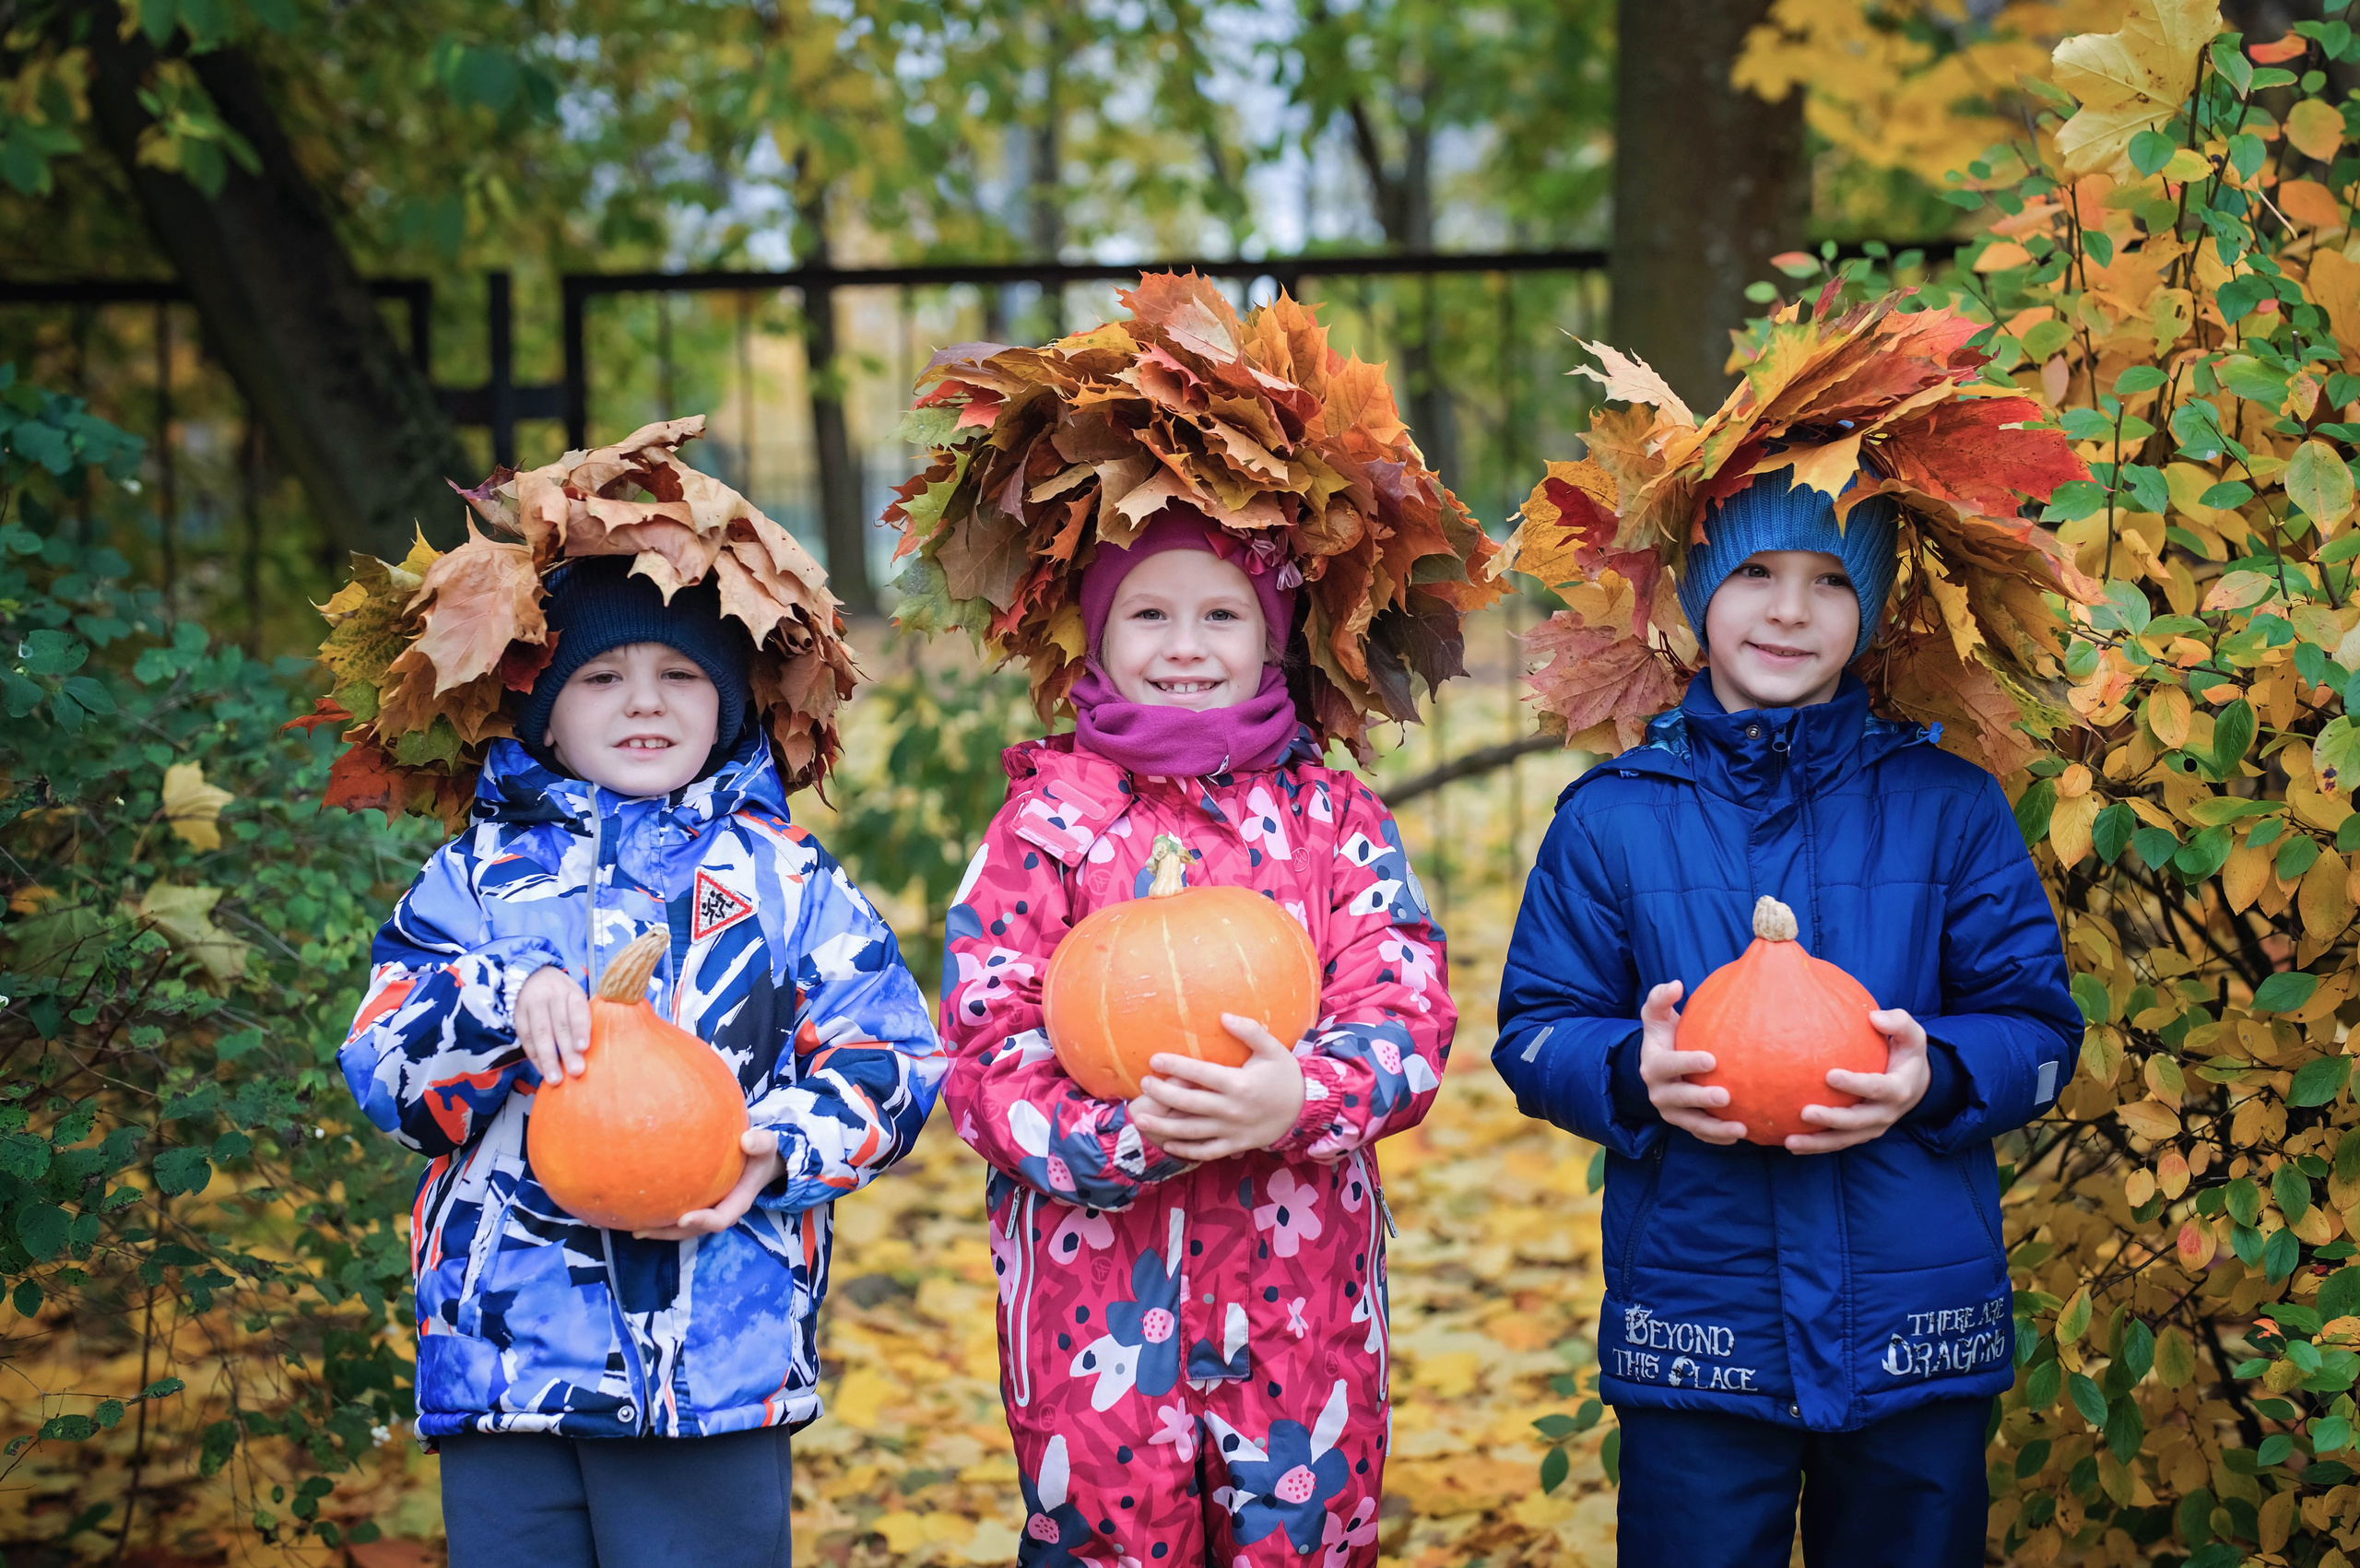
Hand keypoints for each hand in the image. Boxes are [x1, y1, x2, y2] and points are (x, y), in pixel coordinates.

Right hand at [516, 965, 589, 1082]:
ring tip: (555, 1078)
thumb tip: (591, 1050)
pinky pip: (525, 1038)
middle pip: (559, 1025)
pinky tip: (542, 1070)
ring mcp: (532, 1005)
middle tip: (575, 1071)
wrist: (532, 976)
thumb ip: (582, 1018)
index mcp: (571, 992)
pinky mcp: (518, 1016)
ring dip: (548, 1058)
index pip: (577, 1010)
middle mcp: (551, 996)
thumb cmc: (563, 994)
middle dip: (567, 1050)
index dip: (580, 1029)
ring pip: (540, 1034)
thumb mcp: (576, 997)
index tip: (583, 1048)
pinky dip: (534, 1056)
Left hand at [632, 1129, 787, 1238]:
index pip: (720, 1219)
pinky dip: (661, 1216)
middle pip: (695, 1230)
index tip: (682, 1219)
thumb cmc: (761, 1152)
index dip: (702, 1221)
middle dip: (671, 1233)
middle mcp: (722, 1211)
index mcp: (738, 1202)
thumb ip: (761, 1142)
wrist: (759, 1160)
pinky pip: (679, 1214)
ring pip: (684, 1228)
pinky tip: (639, 1211)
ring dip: (661, 1231)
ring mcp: (709, 1209)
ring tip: (635, 1228)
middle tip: (646, 1230)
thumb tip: (746, 1140)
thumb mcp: (767, 1145)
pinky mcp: (700, 1204)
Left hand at [1128, 1014, 1306, 1161]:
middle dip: (1162, 1094)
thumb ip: (1249, 1031)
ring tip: (1140, 1118)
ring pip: (1192, 1132)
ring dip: (1164, 1126)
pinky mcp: (1235, 1145)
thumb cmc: (1285, 1075)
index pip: (1200, 1074)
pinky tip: (1167, 1144)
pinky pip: (1206, 1151)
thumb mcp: (1273, 1048)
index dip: (1175, 1066)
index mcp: (1239, 1084)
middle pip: (1189, 1103)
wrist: (1305, 1110)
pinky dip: (1186, 1151)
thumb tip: (1223, 1016)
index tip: (1154, 1059)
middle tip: (1143, 1084)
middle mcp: (1232, 1109)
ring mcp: (1232, 1130)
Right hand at [1638, 980, 1748, 1144]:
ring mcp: (1672, 1111)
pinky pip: (1701, 1134)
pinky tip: (1742, 1132)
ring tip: (1740, 1127)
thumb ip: (1661, 998)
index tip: (1712, 1059)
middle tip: (1727, 1096)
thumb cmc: (1665, 1036)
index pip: (1667, 1065)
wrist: (1658, 1067)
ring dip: (1715, 1128)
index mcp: (1653, 1065)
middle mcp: (1659, 1092)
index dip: (1687, 1063)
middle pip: (1679, 1098)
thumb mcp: (1657, 1017)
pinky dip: (1719, 1137)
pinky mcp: (1685, 1123)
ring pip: (1692, 1123)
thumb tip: (1676, 985)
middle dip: (1701, 1099)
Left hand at [1785, 1007, 1930, 1154]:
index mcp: (1898, 1089)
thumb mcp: (1913, 1035)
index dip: (1855, 1084)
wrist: (1917, 1086)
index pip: (1877, 1088)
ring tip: (1790, 1141)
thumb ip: (1899, 1023)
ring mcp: (1873, 1127)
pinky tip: (1789, 1142)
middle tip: (1805, 1112)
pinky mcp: (1860, 1134)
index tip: (1830, 1075)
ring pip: (1844, 1139)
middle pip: (1857, 1121)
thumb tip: (1873, 1017)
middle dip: (1831, 1119)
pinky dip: (1815, 1146)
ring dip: (1817, 1143)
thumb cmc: (1907, 1054)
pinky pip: (1837, 1143)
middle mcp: (1886, 1113)